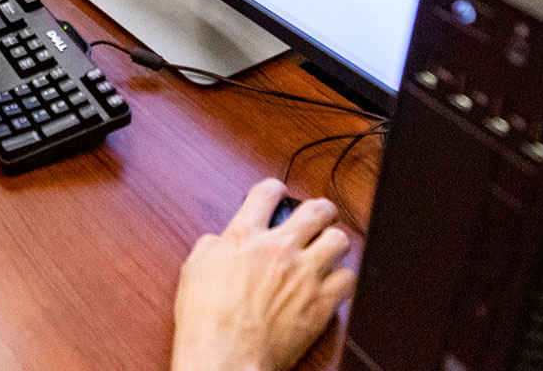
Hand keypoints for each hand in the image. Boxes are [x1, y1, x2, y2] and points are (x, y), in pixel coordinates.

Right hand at [171, 179, 355, 370]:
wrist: (226, 355)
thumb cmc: (206, 320)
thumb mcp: (193, 270)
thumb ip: (211, 247)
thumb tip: (219, 242)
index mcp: (244, 236)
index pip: (266, 193)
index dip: (274, 189)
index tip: (277, 193)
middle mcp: (278, 249)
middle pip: (315, 210)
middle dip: (320, 210)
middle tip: (318, 215)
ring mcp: (304, 274)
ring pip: (339, 240)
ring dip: (334, 242)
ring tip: (328, 249)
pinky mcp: (322, 302)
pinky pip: (349, 279)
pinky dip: (342, 278)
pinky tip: (333, 282)